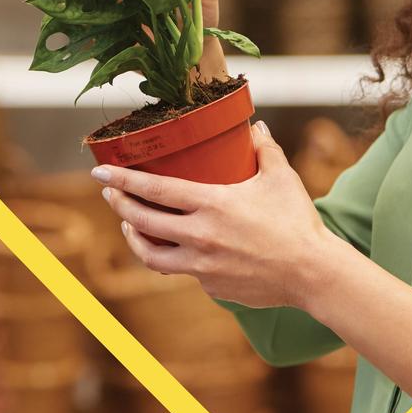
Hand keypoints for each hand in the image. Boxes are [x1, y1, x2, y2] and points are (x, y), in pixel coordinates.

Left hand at [92, 123, 336, 308]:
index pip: (155, 190)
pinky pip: (183, 270)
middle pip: (142, 221)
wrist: (311, 272)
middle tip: (109, 193)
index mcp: (212, 204)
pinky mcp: (210, 286)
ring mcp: (202, 265)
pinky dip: (175, 257)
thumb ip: (264, 149)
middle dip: (119, 205)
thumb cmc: (297, 221)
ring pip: (151, 256)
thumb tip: (257, 127)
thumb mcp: (281, 177)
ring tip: (128, 225)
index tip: (100, 173)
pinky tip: (178, 247)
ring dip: (134, 238)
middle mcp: (199, 236)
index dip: (123, 179)